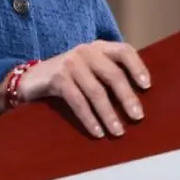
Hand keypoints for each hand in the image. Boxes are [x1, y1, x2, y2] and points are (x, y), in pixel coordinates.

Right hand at [19, 41, 150, 138]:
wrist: (32, 79)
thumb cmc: (69, 77)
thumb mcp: (90, 69)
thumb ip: (109, 74)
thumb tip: (138, 99)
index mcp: (99, 47)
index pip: (124, 51)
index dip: (138, 67)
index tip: (147, 87)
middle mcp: (86, 51)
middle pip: (113, 74)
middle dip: (127, 98)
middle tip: (138, 117)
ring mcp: (70, 63)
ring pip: (96, 91)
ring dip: (108, 114)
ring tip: (118, 131)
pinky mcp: (57, 78)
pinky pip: (77, 101)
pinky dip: (89, 118)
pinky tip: (97, 132)